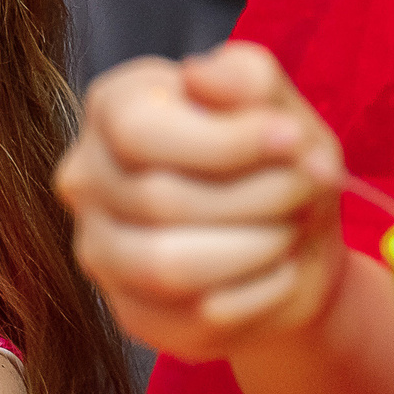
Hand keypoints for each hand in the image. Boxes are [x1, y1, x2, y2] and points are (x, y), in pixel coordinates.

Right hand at [57, 41, 350, 363]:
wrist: (294, 243)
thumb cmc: (276, 161)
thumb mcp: (278, 106)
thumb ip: (245, 78)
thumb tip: (201, 77)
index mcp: (113, 109)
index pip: (138, 132)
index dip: (224, 141)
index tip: (292, 138)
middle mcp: (86, 178)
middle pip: (160, 200)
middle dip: (258, 196)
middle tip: (307, 189)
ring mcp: (99, 250)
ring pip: (166, 266)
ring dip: (256, 248)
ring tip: (288, 231)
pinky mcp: (130, 313)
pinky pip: (195, 316)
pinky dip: (260, 294)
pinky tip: (276, 271)